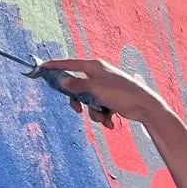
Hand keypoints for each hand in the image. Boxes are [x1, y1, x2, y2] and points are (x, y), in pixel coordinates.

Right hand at [37, 58, 180, 130]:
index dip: (55, 66)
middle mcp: (99, 75)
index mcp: (94, 67)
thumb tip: (61, 81)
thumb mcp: (96, 90)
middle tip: (78, 110)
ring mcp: (105, 88)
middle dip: (79, 102)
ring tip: (104, 118)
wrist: (145, 106)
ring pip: (89, 102)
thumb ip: (77, 86)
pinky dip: (104, 117)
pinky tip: (112, 123)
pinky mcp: (111, 99)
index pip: (70, 64)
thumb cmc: (122, 93)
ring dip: (94, 113)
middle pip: (78, 88)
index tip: (41, 68)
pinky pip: (99, 108)